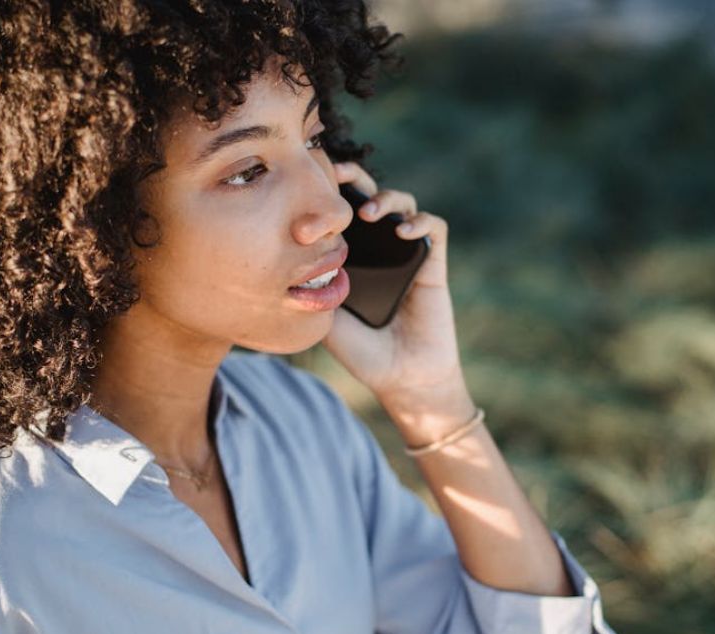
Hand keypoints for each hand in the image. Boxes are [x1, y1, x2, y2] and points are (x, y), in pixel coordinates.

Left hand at [321, 161, 466, 405]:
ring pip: (403, 204)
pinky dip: (420, 222)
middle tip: (337, 173)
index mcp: (353, 257)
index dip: (328, 192)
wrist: (404, 379)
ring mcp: (407, 254)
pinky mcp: (433, 265)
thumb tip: (281, 263)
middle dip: (355, 178)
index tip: (308, 181)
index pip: (341, 211)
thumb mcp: (326, 319)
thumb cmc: (364, 354)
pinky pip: (433, 229)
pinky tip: (403, 232)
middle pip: (370, 195)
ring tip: (369, 212)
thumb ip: (312, 290)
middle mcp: (379, 249)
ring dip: (386, 198)